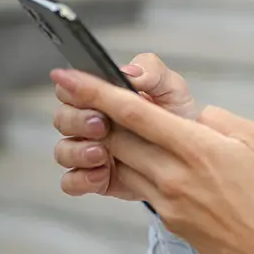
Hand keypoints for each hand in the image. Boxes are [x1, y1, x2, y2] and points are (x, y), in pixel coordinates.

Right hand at [52, 53, 201, 199]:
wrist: (191, 154)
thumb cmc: (176, 115)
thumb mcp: (171, 87)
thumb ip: (151, 71)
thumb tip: (129, 71)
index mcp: (101, 97)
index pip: (70, 88)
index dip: (73, 90)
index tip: (90, 96)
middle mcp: (89, 123)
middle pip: (62, 119)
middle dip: (78, 121)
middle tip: (101, 125)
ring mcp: (89, 151)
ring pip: (63, 152)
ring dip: (77, 152)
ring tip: (101, 153)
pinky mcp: (95, 178)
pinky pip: (71, 182)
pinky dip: (82, 179)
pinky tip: (101, 175)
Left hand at [52, 67, 253, 253]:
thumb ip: (218, 120)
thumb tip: (193, 118)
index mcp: (196, 148)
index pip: (133, 113)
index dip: (95, 92)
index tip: (67, 77)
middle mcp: (174, 176)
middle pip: (115, 138)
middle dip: (93, 114)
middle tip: (77, 96)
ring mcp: (168, 202)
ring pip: (122, 163)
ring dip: (108, 143)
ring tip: (106, 125)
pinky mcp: (170, 220)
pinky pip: (139, 187)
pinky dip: (132, 167)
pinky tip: (142, 157)